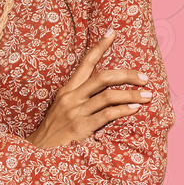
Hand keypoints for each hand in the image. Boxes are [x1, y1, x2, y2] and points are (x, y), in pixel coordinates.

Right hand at [26, 28, 151, 148]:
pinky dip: (123, 110)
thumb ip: (79, 97)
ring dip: (131, 94)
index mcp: (67, 89)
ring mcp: (75, 112)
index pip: (85, 62)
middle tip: (144, 77)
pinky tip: (134, 110)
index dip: (100, 46)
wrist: (36, 152)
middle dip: (127, 75)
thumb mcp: (61, 108)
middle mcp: (71, 97)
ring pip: (108, 95)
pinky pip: (106, 115)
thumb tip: (102, 90)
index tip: (113, 32)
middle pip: (103, 77)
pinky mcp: (80, 128)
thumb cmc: (53, 131)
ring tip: (146, 95)